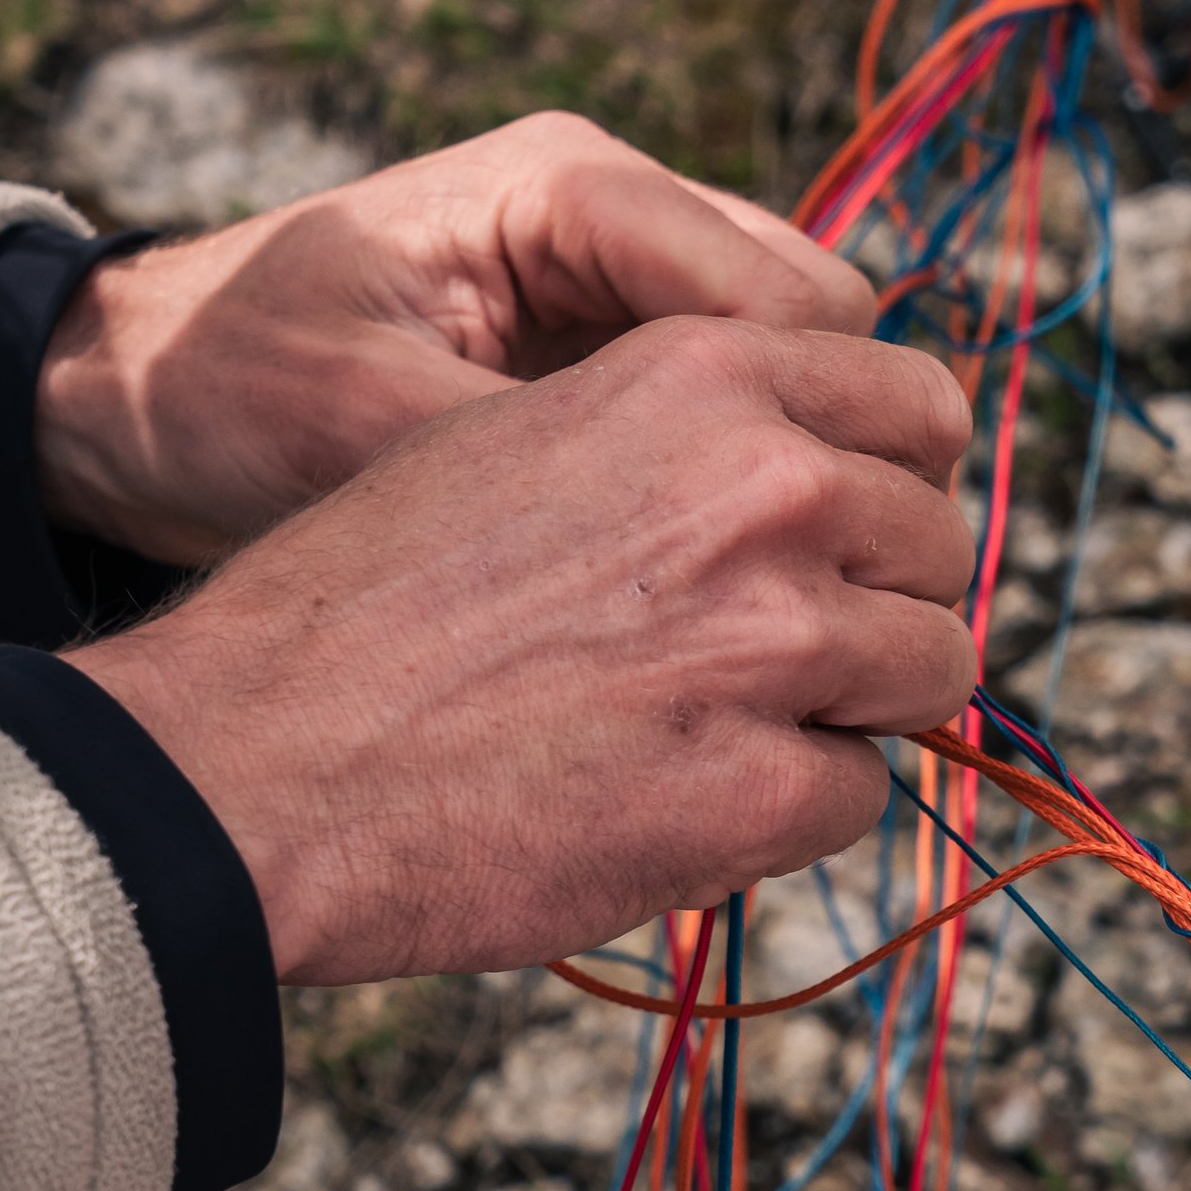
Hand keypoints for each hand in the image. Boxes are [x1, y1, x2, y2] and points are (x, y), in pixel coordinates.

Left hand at [35, 113, 872, 563]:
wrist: (131, 392)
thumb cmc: (225, 391)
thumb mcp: (362, 424)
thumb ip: (527, 455)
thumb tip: (685, 536)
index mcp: (567, 188)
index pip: (784, 289)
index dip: (827, 420)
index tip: (825, 553)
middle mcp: (617, 214)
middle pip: (823, 323)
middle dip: (836, 444)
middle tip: (829, 586)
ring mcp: (619, 282)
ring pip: (798, 369)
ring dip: (797, 471)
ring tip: (788, 593)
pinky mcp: (607, 354)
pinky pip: (735, 412)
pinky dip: (746, 484)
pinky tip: (723, 577)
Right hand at [73, 318, 977, 981]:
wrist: (252, 757)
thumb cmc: (364, 608)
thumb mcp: (525, 441)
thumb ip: (687, 443)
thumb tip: (822, 486)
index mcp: (704, 374)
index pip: (919, 405)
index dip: (893, 485)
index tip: (851, 538)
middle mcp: (765, 486)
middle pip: (938, 547)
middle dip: (875, 606)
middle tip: (761, 659)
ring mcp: (774, 641)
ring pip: (930, 672)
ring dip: (847, 711)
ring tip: (713, 729)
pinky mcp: (761, 789)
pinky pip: (858, 798)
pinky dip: (785, 816)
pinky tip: (668, 802)